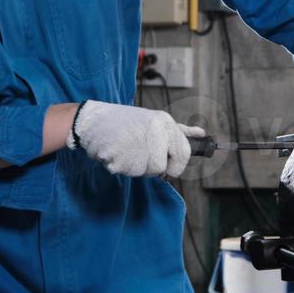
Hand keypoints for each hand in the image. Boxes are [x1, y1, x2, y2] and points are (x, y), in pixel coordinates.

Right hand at [67, 100, 205, 177]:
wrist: (93, 120)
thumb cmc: (126, 122)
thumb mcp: (155, 121)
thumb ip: (179, 130)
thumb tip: (201, 134)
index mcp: (165, 123)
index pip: (184, 153)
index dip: (177, 166)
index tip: (170, 168)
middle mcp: (154, 132)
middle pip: (163, 167)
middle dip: (155, 169)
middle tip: (143, 158)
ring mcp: (137, 144)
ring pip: (146, 171)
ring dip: (137, 166)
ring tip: (127, 149)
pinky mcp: (121, 156)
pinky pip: (128, 172)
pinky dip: (122, 166)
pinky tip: (117, 152)